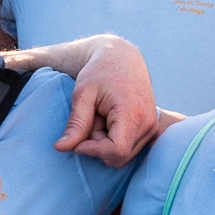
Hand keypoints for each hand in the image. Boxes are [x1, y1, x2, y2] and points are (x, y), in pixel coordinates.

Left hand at [0, 34, 164, 165]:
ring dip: (105, 143)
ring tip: (101, 118)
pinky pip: (128, 149)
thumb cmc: (100, 72)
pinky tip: (110, 122)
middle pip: (118, 157)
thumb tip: (61, 148)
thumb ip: (75, 123)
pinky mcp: (151, 129)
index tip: (78, 139)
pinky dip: (114, 141)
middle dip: (98, 146)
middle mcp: (148, 123)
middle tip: (92, 120)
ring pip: (122, 156)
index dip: (93, 151)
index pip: (115, 151)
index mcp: (133, 113)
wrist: (122, 58)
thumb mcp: (82, 94)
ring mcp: (152, 127)